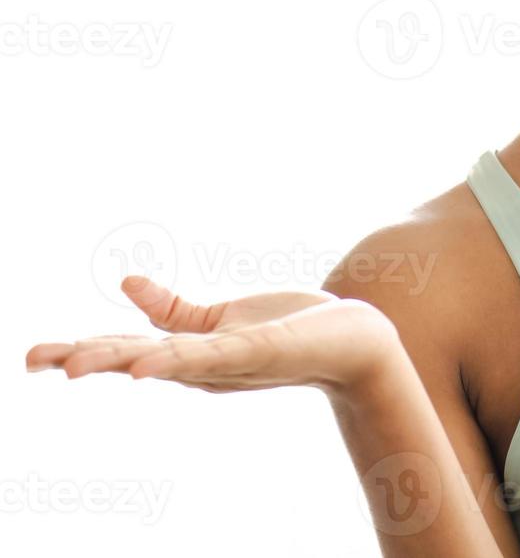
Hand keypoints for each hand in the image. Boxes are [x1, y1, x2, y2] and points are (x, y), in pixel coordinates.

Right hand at [25, 275, 399, 396]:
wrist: (355, 339)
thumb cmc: (292, 328)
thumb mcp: (224, 318)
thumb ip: (174, 309)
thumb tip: (124, 283)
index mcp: (190, 356)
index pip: (125, 352)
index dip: (79, 351)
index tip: (33, 357)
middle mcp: (202, 366)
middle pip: (132, 359)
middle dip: (82, 359)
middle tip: (31, 358)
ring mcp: (228, 360)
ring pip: (163, 361)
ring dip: (118, 361)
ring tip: (72, 365)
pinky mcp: (257, 350)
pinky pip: (212, 356)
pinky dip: (176, 361)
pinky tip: (144, 368)